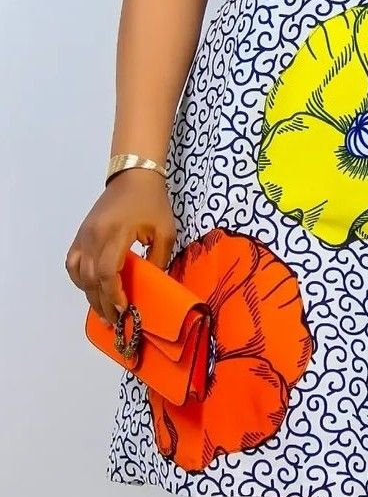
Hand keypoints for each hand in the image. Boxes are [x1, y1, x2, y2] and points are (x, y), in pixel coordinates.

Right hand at [65, 169, 176, 326]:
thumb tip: (152, 285)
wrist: (133, 176)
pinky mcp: (80, 234)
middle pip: (91, 277)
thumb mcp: (165, 231)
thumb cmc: (152, 202)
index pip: (108, 271)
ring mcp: (84, 235)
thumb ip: (159, 259)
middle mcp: (95, 235)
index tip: (124, 310)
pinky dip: (79, 279)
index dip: (114, 294)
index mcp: (117, 233)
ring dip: (90, 295)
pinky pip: (72, 262)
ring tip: (102, 311)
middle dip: (102, 302)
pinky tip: (90, 289)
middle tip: (114, 321)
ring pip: (79, 273)